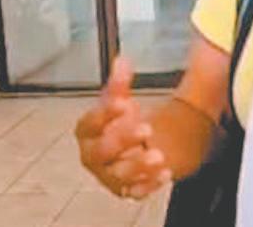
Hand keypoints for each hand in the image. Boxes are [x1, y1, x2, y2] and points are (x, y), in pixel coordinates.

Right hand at [76, 57, 171, 199]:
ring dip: (138, 167)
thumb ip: (120, 83)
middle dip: (122, 140)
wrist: (136, 145)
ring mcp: (109, 175)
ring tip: (159, 155)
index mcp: (87, 133)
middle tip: (146, 128)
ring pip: (118, 176)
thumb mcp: (121, 101)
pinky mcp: (127, 190)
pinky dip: (150, 184)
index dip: (104, 114)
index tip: (124, 102)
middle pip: (101, 151)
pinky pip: (136, 192)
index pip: (89, 124)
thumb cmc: (121, 122)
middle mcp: (94, 156)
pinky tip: (165, 173)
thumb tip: (122, 60)